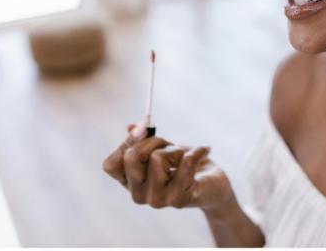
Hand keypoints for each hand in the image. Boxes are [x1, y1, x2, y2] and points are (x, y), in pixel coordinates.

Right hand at [102, 120, 233, 211]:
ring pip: (157, 158)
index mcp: (130, 182)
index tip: (143, 130)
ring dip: (176, 149)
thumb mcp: (163, 147)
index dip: (125, 142)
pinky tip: (204, 151)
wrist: (214, 184)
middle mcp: (138, 194)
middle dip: (152, 140)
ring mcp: (157, 200)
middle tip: (168, 142)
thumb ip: (145, 138)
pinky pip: (184, 163)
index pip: (111, 165)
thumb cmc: (185, 163)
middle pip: (130, 157)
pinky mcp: (178, 200)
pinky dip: (197, 151)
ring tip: (186, 154)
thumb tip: (132, 126)